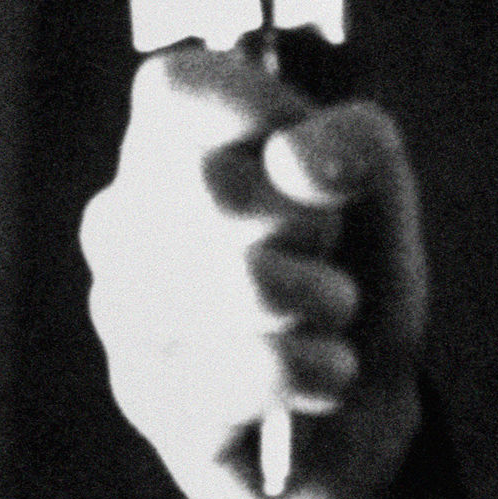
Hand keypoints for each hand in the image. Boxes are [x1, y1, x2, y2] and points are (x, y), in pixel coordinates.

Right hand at [82, 46, 428, 498]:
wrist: (360, 407)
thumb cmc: (349, 272)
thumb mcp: (376, 192)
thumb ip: (354, 140)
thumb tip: (290, 162)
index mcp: (164, 148)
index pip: (173, 91)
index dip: (257, 113)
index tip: (308, 161)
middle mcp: (121, 223)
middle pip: (219, 186)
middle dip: (311, 226)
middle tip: (319, 253)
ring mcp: (124, 315)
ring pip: (247, 282)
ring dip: (325, 302)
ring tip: (324, 314)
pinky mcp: (152, 402)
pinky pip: (258, 369)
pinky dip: (319, 370)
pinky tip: (319, 374)